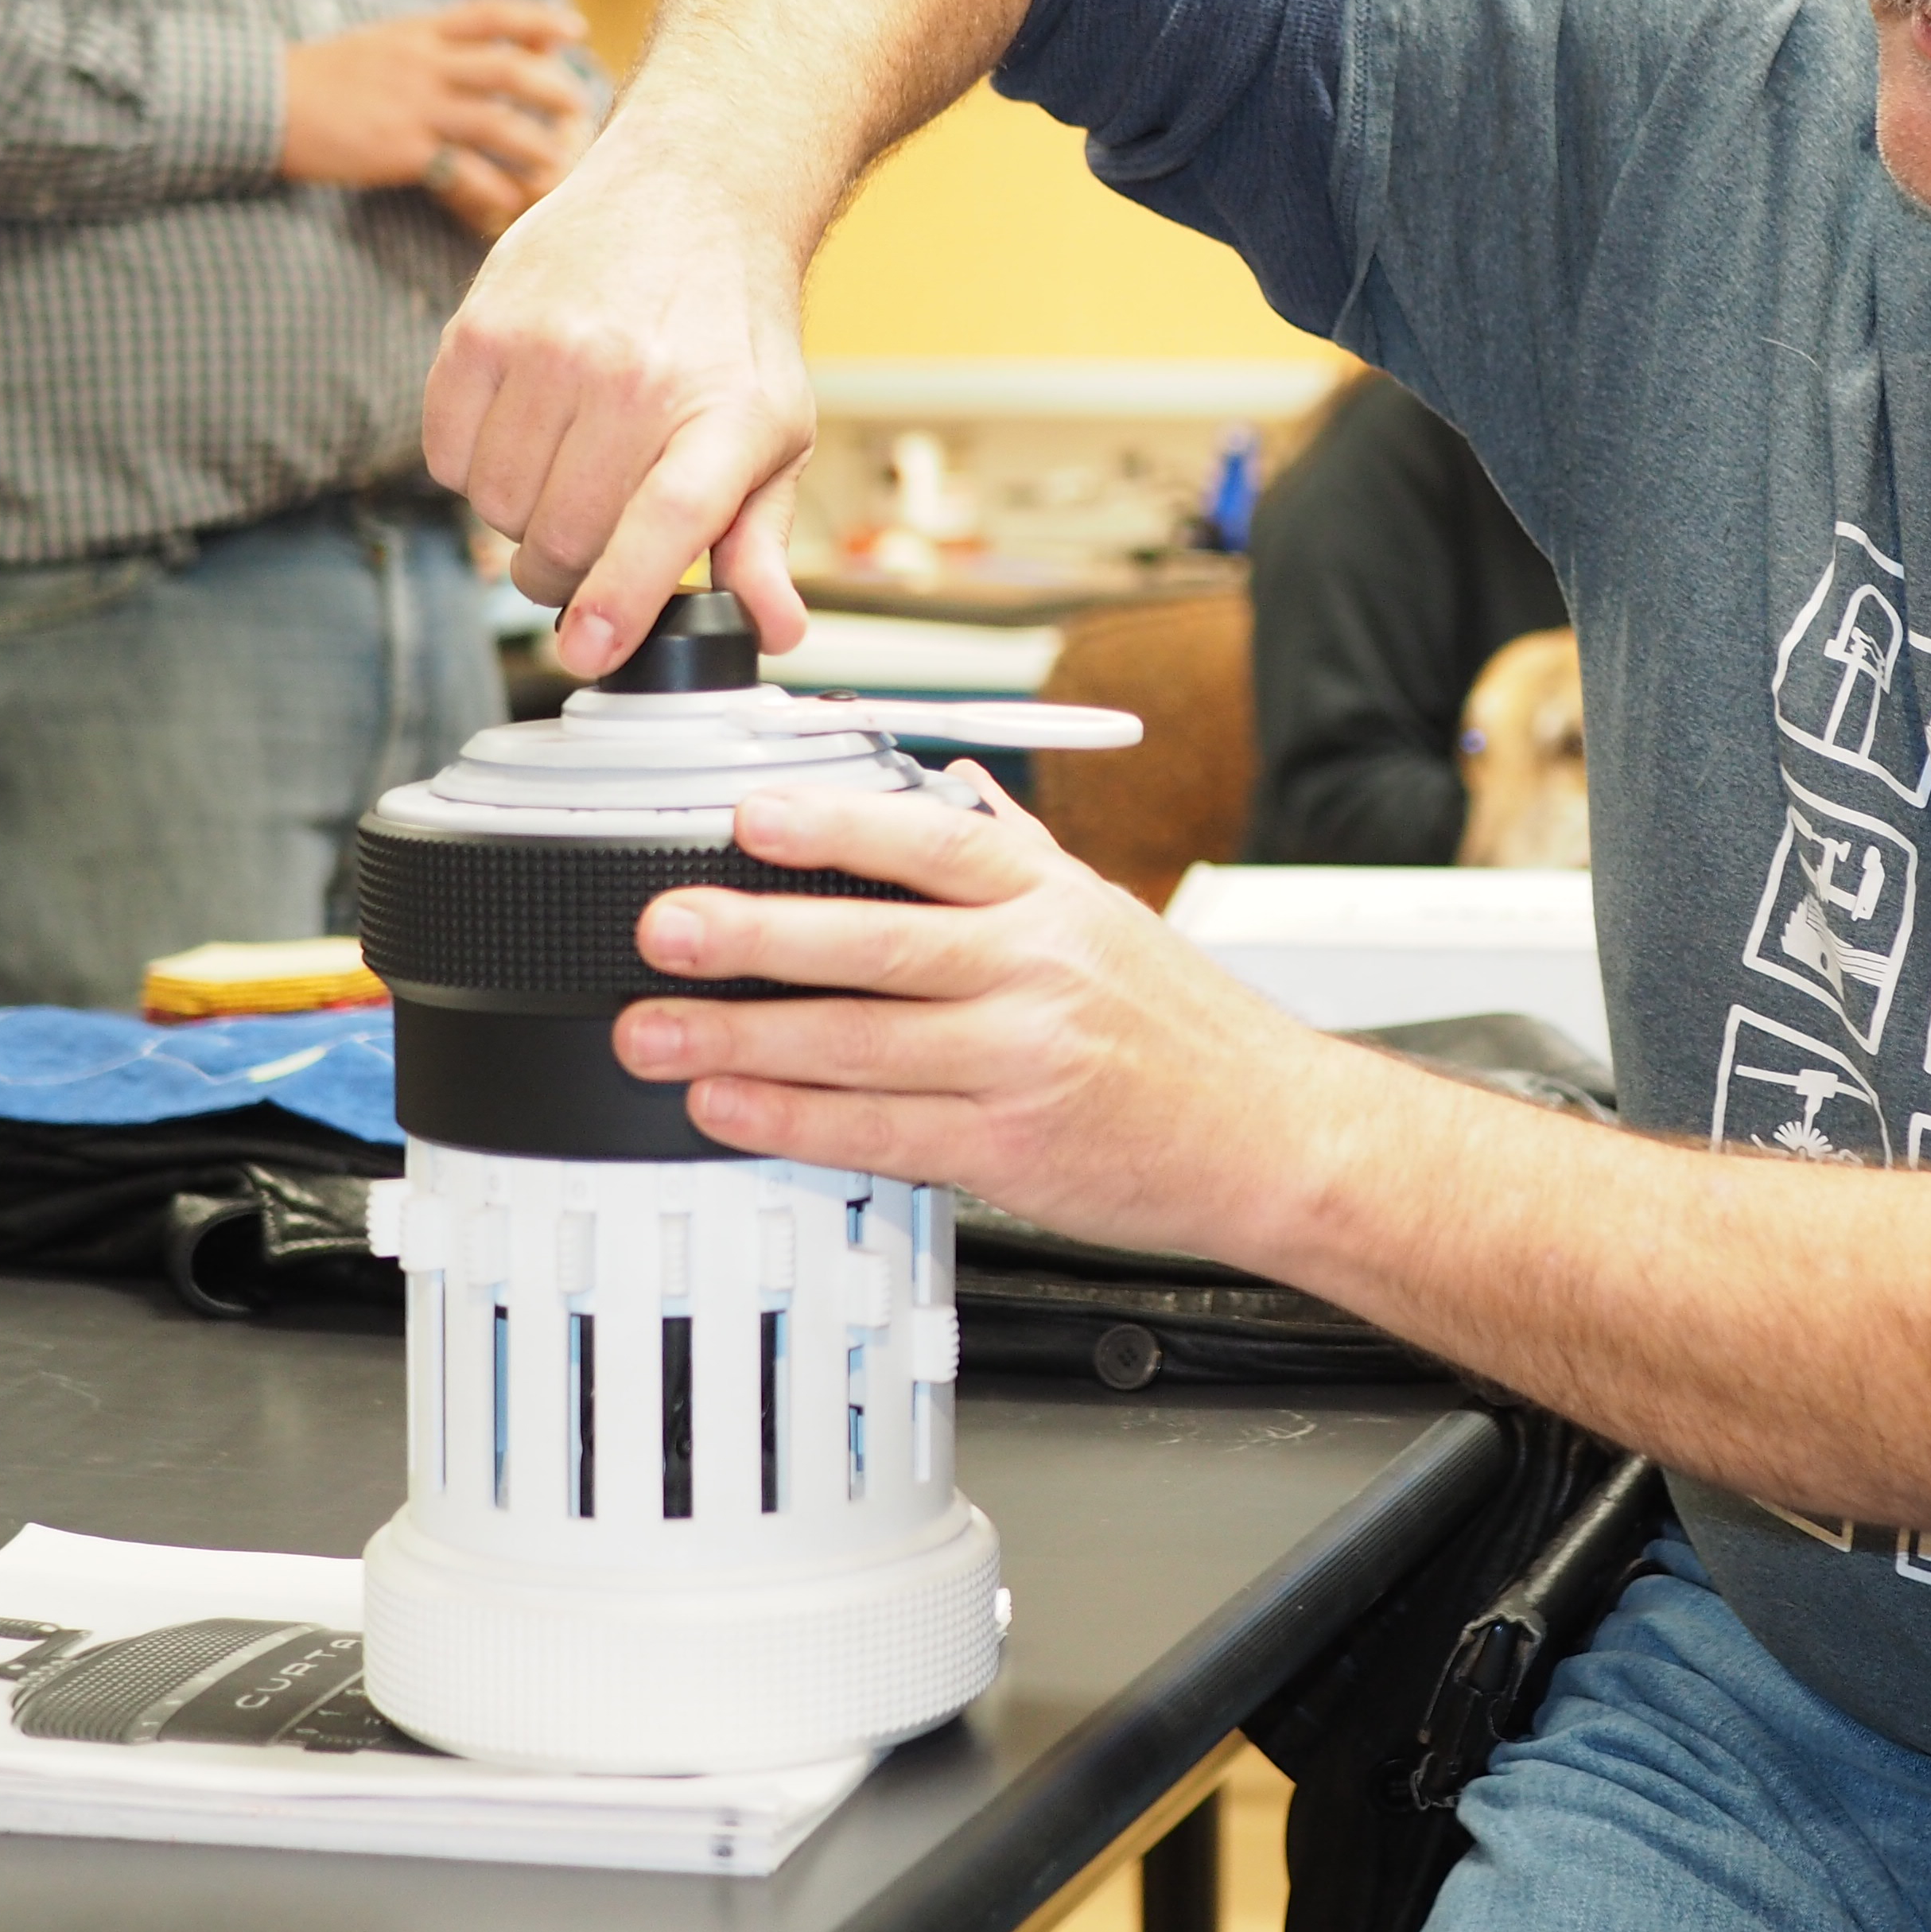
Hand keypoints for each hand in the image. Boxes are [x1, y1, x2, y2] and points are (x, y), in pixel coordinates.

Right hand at [283, 0, 592, 236]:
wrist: (262, 103)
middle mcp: (422, 64)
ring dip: (539, 145)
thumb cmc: (321, 79)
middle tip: (580, 108)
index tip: (576, 29)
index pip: (490, 12)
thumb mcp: (381, 45)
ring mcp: (413, 107)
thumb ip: (429, 44)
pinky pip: (464, 171)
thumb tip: (476, 46)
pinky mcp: (401, 151)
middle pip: (508, 67)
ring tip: (561, 165)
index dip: (539, 17)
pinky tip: (509, 203)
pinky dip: (494, 189)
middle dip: (555, 88)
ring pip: (497, 122)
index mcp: (417, 33)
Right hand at [418, 0, 1034, 674]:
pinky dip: (469, 466)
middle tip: (597, 539)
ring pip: (494, 506)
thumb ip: (759, 540)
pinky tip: (521, 430)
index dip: (618, 601)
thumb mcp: (773, 432)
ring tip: (566, 471)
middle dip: (570, 569)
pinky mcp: (480, 326)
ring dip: (519, 517)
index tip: (584, 649)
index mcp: (724, 415)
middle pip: (563, 538)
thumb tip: (771, 630)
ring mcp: (551, 349)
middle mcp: (635, 378)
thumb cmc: (733, 330)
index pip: (662, 526)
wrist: (690, 193)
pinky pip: (443, 453)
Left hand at [617, 772, 1358, 1257]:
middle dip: (758, 936)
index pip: (932, 843)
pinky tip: (729, 1108)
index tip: (751, 816)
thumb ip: (1020, 851)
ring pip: (859, 1045)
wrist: (1276, 1138)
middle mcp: (1035, 973)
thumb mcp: (1109, 915)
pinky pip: (878, 1132)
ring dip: (743, 1040)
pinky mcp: (1007, 1148)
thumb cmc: (1190, 1031)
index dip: (836, 827)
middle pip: (878, 944)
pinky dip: (793, 1122)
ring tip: (654, 1033)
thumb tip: (954, 783)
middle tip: (666, 928)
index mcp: (1052, 901)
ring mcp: (1020, 1063)